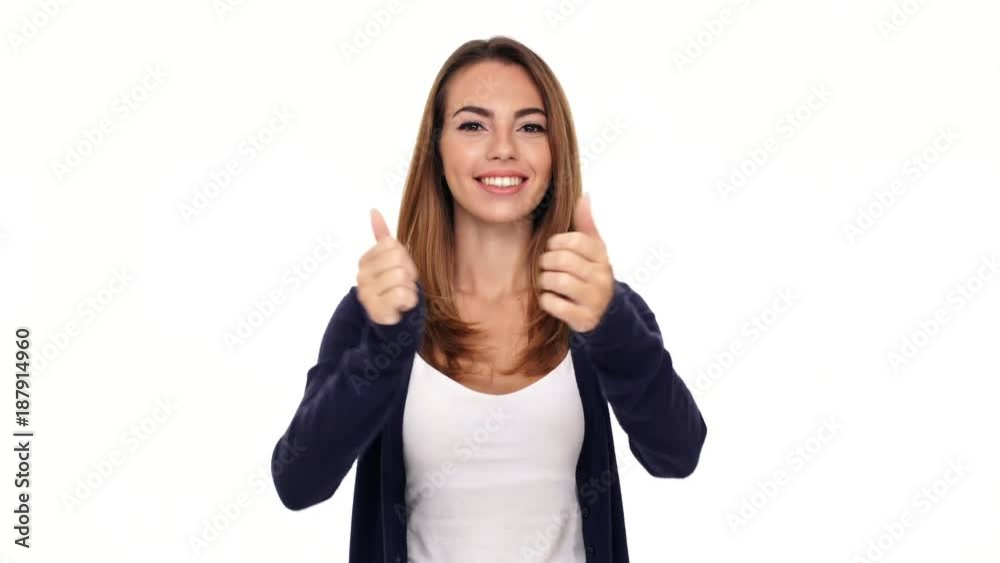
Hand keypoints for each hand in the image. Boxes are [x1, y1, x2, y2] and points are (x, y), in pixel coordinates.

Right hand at [356, 209, 419, 325]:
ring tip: (401, 297)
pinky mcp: (376, 310)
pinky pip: (403, 294)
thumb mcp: (391, 261)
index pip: (393, 245)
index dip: (404, 259)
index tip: (400, 273)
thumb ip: (382, 238)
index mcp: (365, 261)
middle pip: (398, 259)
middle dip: (408, 273)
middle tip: (402, 286)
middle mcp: (361, 276)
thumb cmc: (394, 289)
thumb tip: (373, 211)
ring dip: (410, 288)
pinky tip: (401, 307)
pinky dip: (409, 301)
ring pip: (401, 276)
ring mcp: (366, 293)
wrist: (392, 323)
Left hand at [538, 193, 614, 332]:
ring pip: (558, 281)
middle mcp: (602, 277)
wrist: (605, 313)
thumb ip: (586, 225)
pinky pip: (556, 305)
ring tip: (546, 282)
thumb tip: (584, 197)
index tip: (551, 247)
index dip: (556, 242)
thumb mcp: (593, 250)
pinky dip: (547, 301)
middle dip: (547, 262)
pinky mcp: (585, 318)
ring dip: (544, 281)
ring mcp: (594, 299)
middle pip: (564, 260)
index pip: (576, 241)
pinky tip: (550, 299)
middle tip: (544, 266)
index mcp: (602, 257)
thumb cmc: (590, 274)